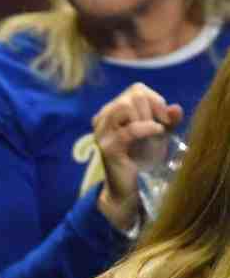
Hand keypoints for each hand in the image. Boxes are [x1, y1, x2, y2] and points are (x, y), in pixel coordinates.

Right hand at [92, 83, 182, 231]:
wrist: (130, 187)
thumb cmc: (142, 158)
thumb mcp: (158, 134)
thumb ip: (167, 119)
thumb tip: (175, 108)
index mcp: (112, 111)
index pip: (136, 90)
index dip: (155, 99)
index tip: (165, 118)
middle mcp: (102, 119)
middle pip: (131, 96)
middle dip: (152, 108)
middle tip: (161, 126)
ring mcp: (102, 133)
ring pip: (124, 106)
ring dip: (146, 117)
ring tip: (155, 131)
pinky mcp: (107, 148)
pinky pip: (128, 130)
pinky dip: (147, 128)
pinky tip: (157, 133)